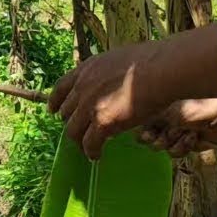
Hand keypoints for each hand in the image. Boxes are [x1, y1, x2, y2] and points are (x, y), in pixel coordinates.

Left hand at [48, 42, 172, 158]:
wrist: (163, 68)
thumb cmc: (152, 61)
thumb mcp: (118, 60)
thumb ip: (107, 73)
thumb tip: (111, 82)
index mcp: (86, 69)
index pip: (60, 87)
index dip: (55, 101)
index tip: (53, 110)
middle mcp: (83, 87)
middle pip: (65, 112)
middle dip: (72, 122)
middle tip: (81, 130)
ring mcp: (90, 106)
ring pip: (73, 131)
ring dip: (79, 141)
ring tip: (87, 147)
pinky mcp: (102, 122)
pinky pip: (89, 144)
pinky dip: (91, 152)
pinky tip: (96, 156)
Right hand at [138, 99, 216, 156]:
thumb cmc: (204, 106)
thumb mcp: (175, 111)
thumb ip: (153, 119)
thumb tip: (136, 130)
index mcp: (162, 104)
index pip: (141, 121)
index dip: (143, 130)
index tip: (148, 134)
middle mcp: (168, 117)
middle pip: (149, 137)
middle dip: (157, 138)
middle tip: (166, 137)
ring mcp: (178, 130)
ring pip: (162, 146)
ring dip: (172, 143)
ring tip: (185, 135)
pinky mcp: (188, 143)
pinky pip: (175, 152)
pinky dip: (183, 147)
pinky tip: (193, 139)